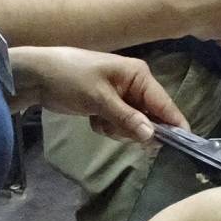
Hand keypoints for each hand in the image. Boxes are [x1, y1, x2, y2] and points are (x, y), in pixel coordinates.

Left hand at [8, 47, 185, 141]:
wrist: (37, 76)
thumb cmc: (70, 79)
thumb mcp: (99, 99)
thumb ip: (127, 118)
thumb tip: (153, 136)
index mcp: (139, 75)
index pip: (164, 103)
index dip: (173, 123)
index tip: (183, 145)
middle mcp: (135, 84)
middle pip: (150, 117)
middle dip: (133, 128)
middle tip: (112, 126)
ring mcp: (122, 95)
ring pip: (134, 124)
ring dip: (117, 128)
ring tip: (98, 119)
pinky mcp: (109, 104)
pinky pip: (119, 124)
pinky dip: (107, 126)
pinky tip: (92, 118)